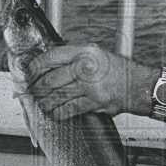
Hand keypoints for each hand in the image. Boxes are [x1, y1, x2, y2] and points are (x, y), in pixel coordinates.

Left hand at [26, 44, 154, 119]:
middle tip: (30, 91)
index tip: (28, 72)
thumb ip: (73, 56)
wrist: (137, 85)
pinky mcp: (94, 102)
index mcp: (84, 52)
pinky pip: (68, 110)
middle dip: (36, 88)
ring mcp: (90, 86)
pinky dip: (57, 113)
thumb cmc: (115, 69)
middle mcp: (86, 67)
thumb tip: (47, 62)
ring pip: (56, 96)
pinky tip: (53, 112)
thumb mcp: (95, 53)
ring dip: (44, 102)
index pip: (51, 57)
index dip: (35, 66)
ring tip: (40, 103)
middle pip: (50, 79)